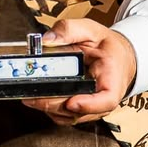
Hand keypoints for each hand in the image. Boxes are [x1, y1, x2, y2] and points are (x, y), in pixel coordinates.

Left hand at [22, 18, 136, 124]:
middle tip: (33, 95)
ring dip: (49, 108)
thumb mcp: (90, 29)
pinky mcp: (82, 109)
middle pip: (81, 111)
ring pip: (70, 116)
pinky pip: (65, 116)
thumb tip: (47, 39)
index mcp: (111, 77)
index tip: (71, 102)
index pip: (107, 99)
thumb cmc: (108, 46)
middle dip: (55, 104)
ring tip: (29, 95)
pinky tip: (37, 97)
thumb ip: (68, 30)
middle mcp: (103, 97)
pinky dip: (50, 109)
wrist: (118, 56)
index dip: (89, 105)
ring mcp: (92, 106)